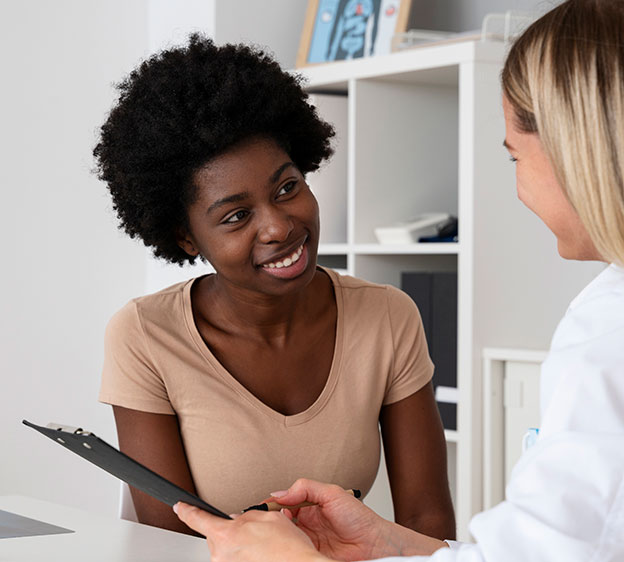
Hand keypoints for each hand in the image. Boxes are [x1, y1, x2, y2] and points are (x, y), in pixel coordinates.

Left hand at [174, 502, 327, 561]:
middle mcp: (222, 554)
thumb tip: (239, 519)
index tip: (180, 507)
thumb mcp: (268, 516)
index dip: (186, 511)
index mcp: (226, 534)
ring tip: (262, 546)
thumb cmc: (288, 549)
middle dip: (231, 531)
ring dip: (239, 545)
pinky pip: (235, 560)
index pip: (198, 519)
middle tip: (253, 532)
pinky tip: (261, 555)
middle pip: (217, 536)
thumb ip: (247, 515)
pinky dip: (245, 556)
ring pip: (226, 550)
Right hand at [270, 479, 447, 560]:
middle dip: (267, 523)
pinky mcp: (309, 557)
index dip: (269, 506)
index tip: (258, 509)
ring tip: (265, 535)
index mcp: (308, 507)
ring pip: (282, 539)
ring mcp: (306, 542)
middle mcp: (305, 525)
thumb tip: (280, 492)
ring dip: (273, 537)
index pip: (282, 505)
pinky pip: (292, 553)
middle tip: (258, 523)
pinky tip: (278, 548)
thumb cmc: (360, 518)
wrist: (376, 545)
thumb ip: (306, 488)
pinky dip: (283, 551)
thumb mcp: (332, 493)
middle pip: (278, 523)